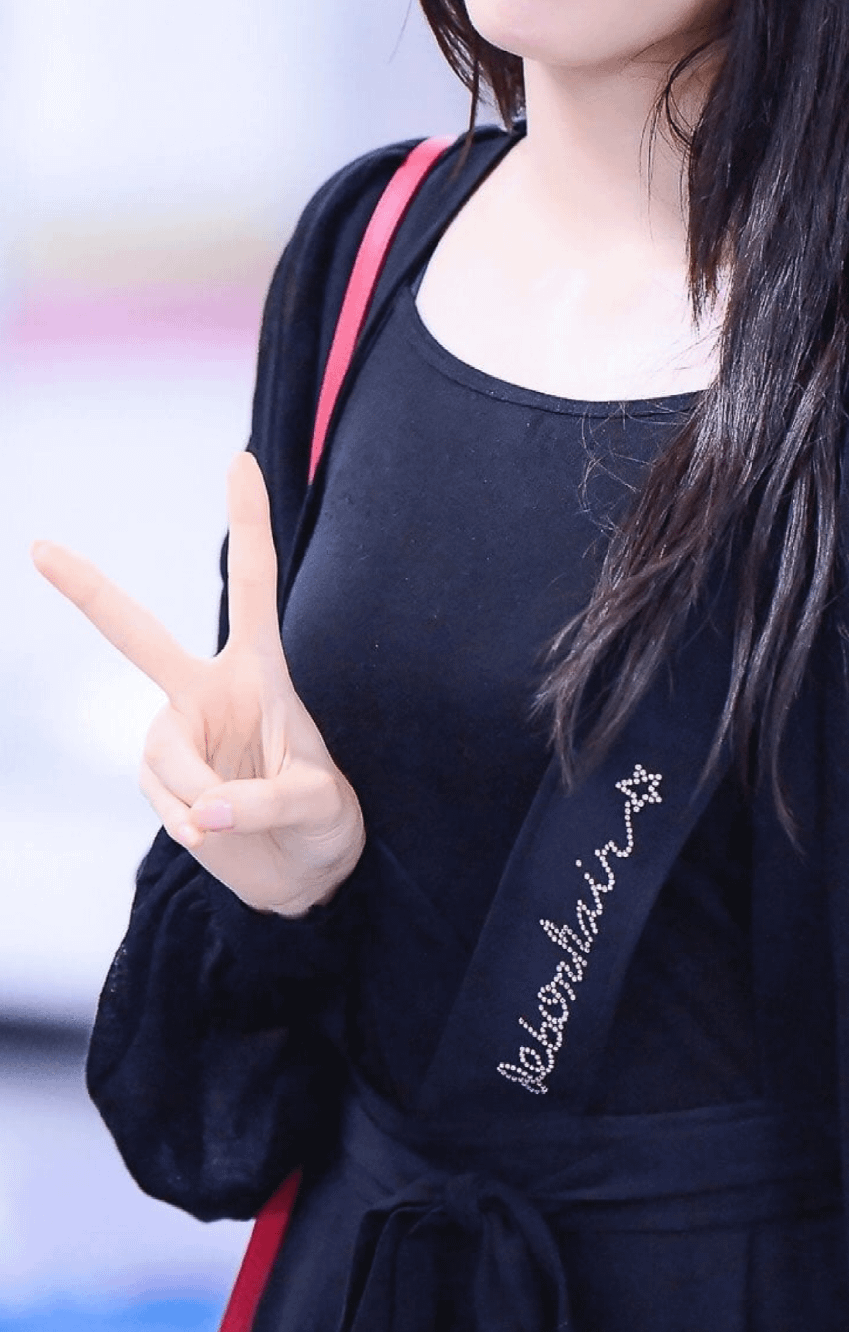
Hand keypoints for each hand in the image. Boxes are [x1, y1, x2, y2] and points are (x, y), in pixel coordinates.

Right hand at [32, 453, 364, 916]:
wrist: (304, 872)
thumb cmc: (325, 822)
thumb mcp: (320, 808)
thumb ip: (266, 803)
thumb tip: (203, 814)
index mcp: (260, 669)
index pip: (252, 583)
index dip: (247, 521)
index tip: (240, 459)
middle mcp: (208, 690)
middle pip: (137, 635)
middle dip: (87, 591)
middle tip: (39, 548)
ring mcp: (178, 735)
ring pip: (164, 757)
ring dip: (199, 796)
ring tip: (232, 821)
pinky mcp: (162, 781)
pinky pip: (164, 800)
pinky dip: (188, 823)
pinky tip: (211, 833)